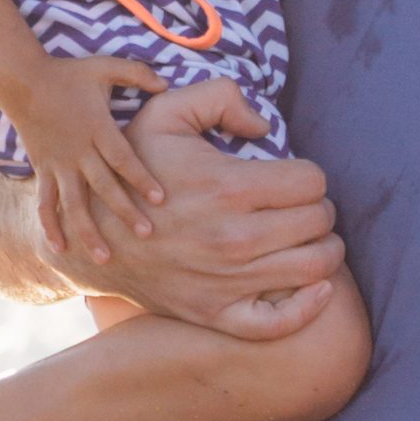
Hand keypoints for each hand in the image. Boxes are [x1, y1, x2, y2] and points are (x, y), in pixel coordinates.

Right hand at [4, 52, 165, 264]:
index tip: (159, 198)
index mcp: (97, 127)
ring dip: (88, 231)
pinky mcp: (43, 169)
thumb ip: (137, 73)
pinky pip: (45, 202)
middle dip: (124, 211)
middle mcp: (78, 150)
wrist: (21, 80)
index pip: (122, 157)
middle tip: (146, 234)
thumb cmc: (69, 73)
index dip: (141, 177)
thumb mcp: (104, 66)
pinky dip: (50, 225)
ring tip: (105, 258)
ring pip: (74, 203)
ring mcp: (58, 163)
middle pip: (104, 186)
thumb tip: (167, 84)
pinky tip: (60, 248)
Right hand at [32, 84, 346, 335]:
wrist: (93, 234)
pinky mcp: (217, 313)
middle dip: (318, 208)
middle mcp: (233, 238)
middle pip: (319, 222)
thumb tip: (265, 126)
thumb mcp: (166, 114)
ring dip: (325, 249)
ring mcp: (227, 281)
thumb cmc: (136, 171)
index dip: (309, 175)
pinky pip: (280, 323)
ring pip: (315, 267)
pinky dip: (310, 307)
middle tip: (302, 206)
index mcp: (227, 187)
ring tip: (312, 237)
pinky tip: (320, 287)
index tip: (293, 177)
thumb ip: (220, 97)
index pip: (312, 182)